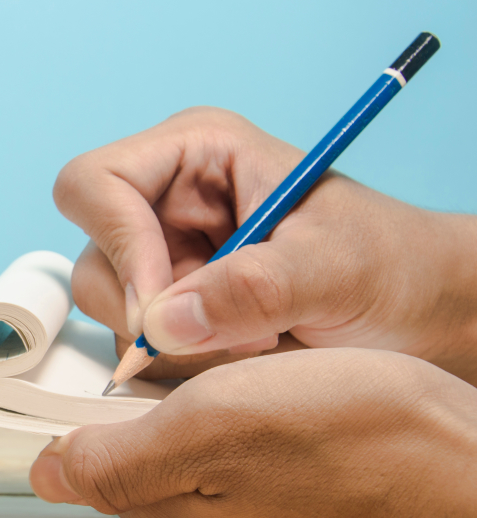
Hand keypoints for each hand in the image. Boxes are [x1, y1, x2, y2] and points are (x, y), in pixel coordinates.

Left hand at [29, 348, 476, 517]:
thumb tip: (45, 473)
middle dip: (150, 400)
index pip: (81, 455)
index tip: (121, 357)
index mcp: (163, 509)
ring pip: (195, 456)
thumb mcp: (216, 427)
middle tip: (206, 356)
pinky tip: (294, 403)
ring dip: (208, 410)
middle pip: (136, 453)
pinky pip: (250, 466)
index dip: (84, 399)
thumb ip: (121, 458)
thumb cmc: (359, 444)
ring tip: (258, 374)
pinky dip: (256, 428)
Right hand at [53, 107, 476, 384]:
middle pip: (94, 258)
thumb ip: (253, 288)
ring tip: (250, 344)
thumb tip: (159, 323)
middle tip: (224, 338)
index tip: (159, 307)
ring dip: (174, 345)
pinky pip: (139, 346)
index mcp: (194, 152)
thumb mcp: (335, 268)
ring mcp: (166, 258)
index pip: (94, 184)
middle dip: (150, 310)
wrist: (421, 312)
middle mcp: (166, 201)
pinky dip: (182, 364)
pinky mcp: (173, 308)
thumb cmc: (392, 265)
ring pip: (111, 311)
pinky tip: (240, 354)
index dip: (118, 245)